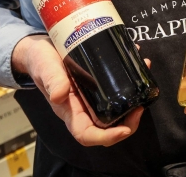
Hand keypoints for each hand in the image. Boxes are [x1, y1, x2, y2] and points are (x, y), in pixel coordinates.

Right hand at [11, 34, 148, 146]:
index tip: (124, 130)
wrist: (42, 49)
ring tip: (144, 71)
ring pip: (117, 107)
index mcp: (70, 111)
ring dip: (134, 96)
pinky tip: (137, 58)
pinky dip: (131, 76)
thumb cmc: (42, 62)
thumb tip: (60, 96)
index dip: (107, 137)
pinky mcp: (100, 82)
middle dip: (129, 121)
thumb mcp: (46, 69)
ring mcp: (93, 96)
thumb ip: (52, 81)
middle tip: (141, 105)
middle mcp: (84, 107)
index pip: (88, 135)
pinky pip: (118, 86)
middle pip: (109, 126)